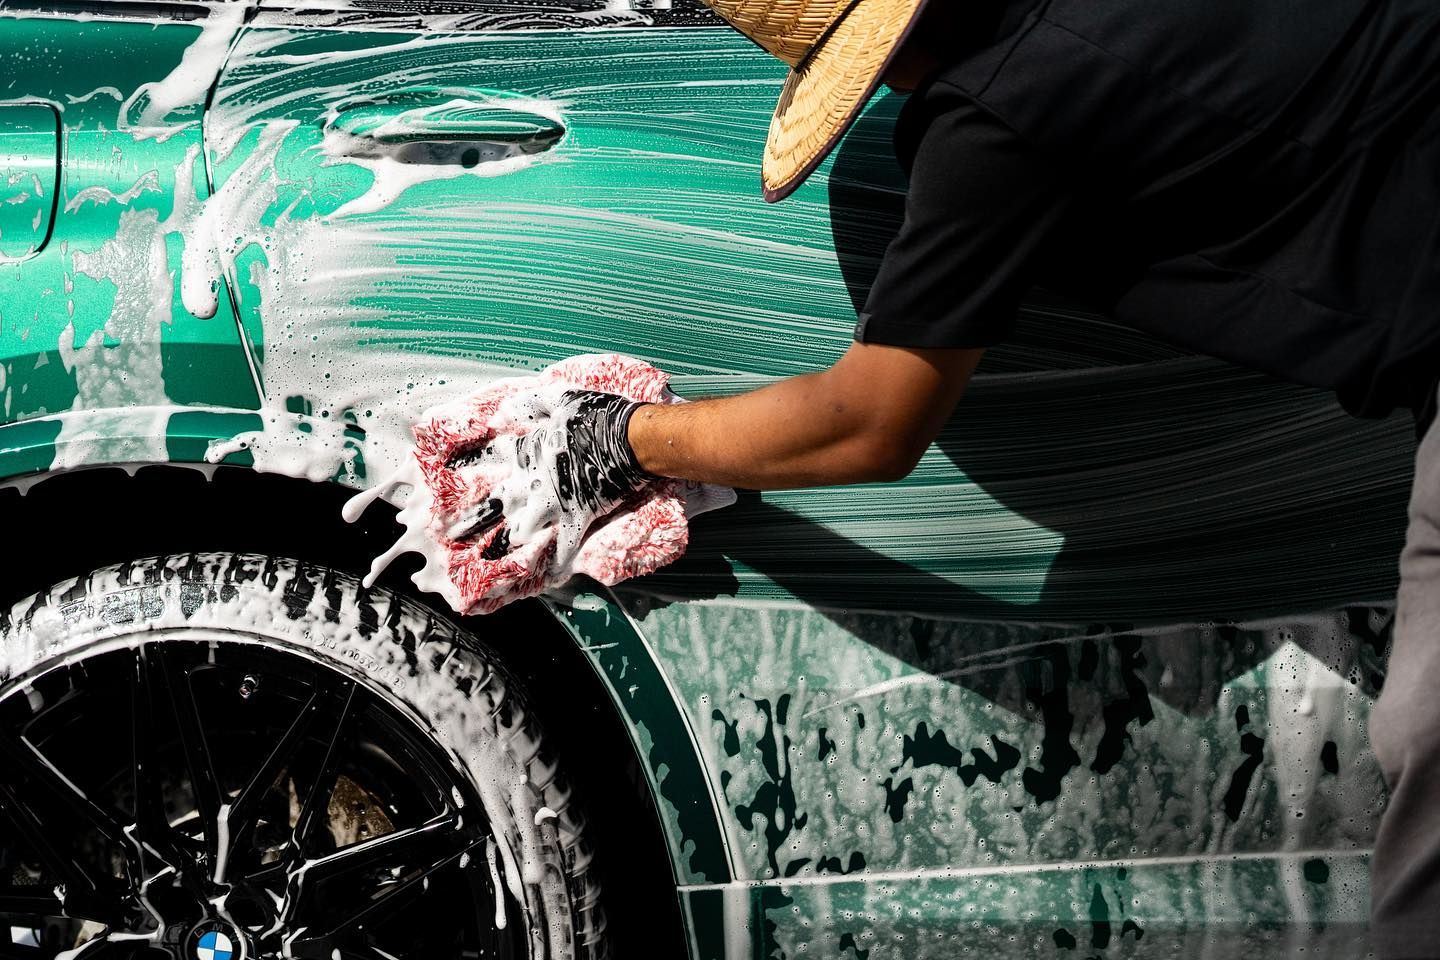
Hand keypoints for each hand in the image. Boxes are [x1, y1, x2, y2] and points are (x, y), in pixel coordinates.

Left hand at [448, 388, 654, 573]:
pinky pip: (564, 549)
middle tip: (446, 535)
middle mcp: (533, 483)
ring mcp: (554, 505)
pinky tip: (552, 578)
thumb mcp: (559, 398)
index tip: (441, 475)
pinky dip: (558, 565)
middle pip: (494, 506)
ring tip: (485, 561)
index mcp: (527, 453)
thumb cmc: (596, 416)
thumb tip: (503, 412)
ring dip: (504, 547)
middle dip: (469, 522)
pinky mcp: (578, 520)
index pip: (487, 460)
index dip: (464, 467)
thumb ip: (529, 404)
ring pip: (520, 534)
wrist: (628, 440)